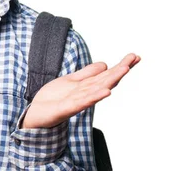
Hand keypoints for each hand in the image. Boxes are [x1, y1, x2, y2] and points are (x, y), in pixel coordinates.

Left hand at [21, 53, 140, 128]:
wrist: (35, 114)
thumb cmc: (53, 99)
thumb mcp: (70, 81)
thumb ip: (87, 74)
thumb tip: (104, 64)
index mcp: (86, 86)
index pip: (107, 74)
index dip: (120, 65)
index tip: (135, 56)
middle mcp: (85, 93)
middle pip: (105, 80)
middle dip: (120, 70)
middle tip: (134, 59)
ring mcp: (77, 101)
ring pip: (97, 89)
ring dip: (111, 80)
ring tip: (124, 69)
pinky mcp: (67, 108)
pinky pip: (82, 102)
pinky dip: (94, 97)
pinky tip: (106, 92)